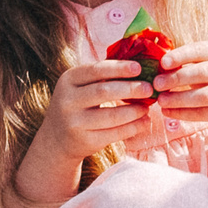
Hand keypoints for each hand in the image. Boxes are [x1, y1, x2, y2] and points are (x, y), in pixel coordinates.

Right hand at [17, 59, 152, 196]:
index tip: (139, 67)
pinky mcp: (85, 141)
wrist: (57, 138)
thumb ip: (101, 76)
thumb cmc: (77, 104)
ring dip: (134, 111)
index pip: (95, 70)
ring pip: (111, 115)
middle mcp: (68, 101)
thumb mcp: (80, 86)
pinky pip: (114, 133)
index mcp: (68, 80)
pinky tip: (144, 121)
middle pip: (104, 91)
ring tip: (148, 107)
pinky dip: (133, 127)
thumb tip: (137, 66)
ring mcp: (75, 123)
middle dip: (130, 89)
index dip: (118, 68)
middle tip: (150, 88)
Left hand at [151, 41, 207, 135]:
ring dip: (179, 99)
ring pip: (204, 96)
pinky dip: (183, 114)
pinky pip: (204, 113)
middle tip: (157, 84)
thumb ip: (186, 62)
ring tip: (161, 101)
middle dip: (177, 78)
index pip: (200, 50)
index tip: (163, 62)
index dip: (181, 55)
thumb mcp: (207, 63)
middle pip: (202, 73)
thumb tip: (157, 66)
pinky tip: (168, 112)